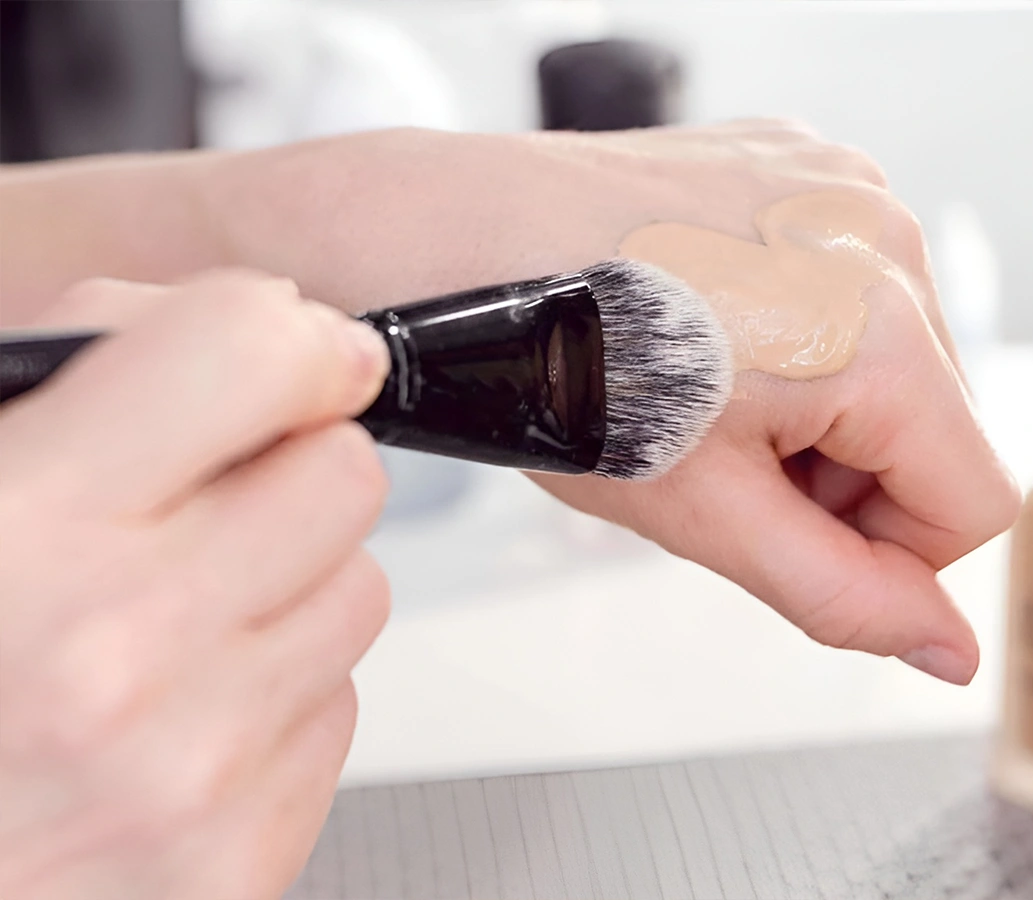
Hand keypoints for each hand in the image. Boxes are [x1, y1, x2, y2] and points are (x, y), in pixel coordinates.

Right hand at [0, 272, 390, 898]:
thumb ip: (72, 383)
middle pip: (342, 475)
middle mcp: (117, 653)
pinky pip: (335, 715)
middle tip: (199, 509)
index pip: (253, 350)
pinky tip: (171, 722)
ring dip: (286, 592)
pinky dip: (274, 705)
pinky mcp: (234, 861)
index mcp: (18, 531)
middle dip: (284, 473)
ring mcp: (189, 771)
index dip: (288, 338)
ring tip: (167, 627)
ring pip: (359, 593)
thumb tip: (262, 328)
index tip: (297, 355)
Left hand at [208, 122, 1020, 683]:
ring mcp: (852, 187)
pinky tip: (719, 328)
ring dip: (829, 403)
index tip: (786, 527)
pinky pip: (861, 283)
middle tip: (730, 457)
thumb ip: (844, 594)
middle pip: (941, 428)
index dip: (886, 551)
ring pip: (903, 360)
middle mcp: (888, 243)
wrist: (455, 243)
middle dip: (852, 472)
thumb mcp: (704, 513)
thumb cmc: (554, 370)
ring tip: (716, 391)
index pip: (975, 504)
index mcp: (879, 335)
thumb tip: (950, 649)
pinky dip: (807, 327)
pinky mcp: (814, 161)